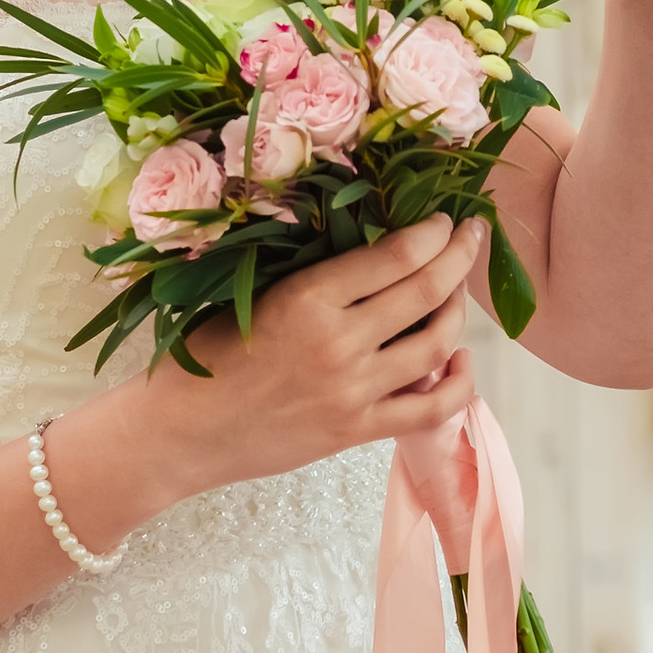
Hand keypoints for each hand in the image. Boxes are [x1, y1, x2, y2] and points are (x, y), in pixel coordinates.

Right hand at [135, 215, 479, 493]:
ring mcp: (353, 392)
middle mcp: (338, 343)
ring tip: (458, 292)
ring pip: (436, 344)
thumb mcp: (253, 295)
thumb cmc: (206, 356)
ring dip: (459, 311)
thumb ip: (314, 276)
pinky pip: (431, 409)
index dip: (434, 231)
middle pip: (427, 290)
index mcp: (307, 298)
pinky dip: (458, 383)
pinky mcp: (356, 431)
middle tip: (472, 235)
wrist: (180, 434)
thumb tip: (376, 245)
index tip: (446, 218)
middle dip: (460, 255)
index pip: (396, 255)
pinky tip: (458, 359)